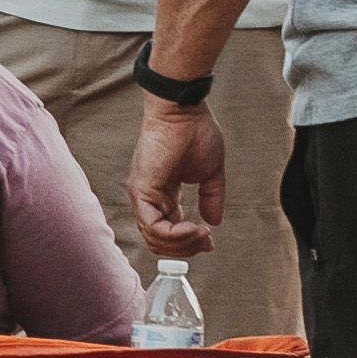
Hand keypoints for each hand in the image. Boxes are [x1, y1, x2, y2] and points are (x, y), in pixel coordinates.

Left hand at [130, 100, 223, 260]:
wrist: (184, 110)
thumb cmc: (195, 132)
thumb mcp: (210, 173)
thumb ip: (211, 198)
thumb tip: (214, 222)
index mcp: (162, 194)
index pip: (168, 232)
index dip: (189, 241)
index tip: (209, 239)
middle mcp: (148, 198)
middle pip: (159, 242)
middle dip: (186, 248)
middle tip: (207, 240)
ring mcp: (142, 195)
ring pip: (154, 239)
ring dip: (183, 243)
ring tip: (203, 234)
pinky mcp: (142, 190)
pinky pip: (153, 226)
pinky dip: (174, 234)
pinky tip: (194, 227)